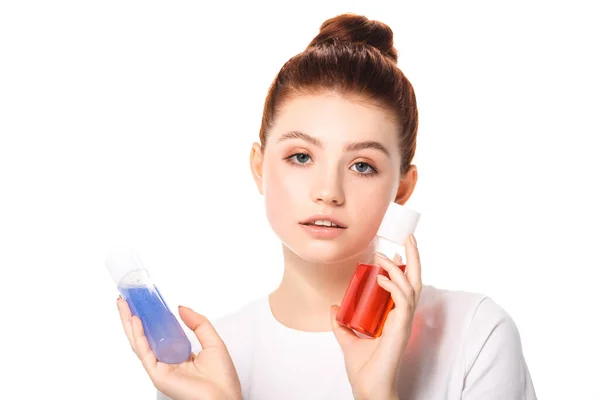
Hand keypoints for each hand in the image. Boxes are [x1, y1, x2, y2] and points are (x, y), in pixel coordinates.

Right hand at [117, 298, 241, 399]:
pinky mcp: (158, 375)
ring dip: (129, 322)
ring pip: (139, 342)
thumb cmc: (222, 379)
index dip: (151, 317)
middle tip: (126, 299)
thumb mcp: (213, 342)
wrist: (224, 399)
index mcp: (179, 355)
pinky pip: (144, 352)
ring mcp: (160, 368)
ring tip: (124, 304)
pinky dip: (138, 336)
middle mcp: (167, 361)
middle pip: (145, 336)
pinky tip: (135, 321)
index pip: (160, 333)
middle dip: (133, 317)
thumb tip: (181, 308)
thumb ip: (198, 323)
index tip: (145, 301)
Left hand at [330, 234, 421, 399]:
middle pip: (415, 280)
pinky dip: (393, 286)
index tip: (397, 250)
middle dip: (414, 257)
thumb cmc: (364, 369)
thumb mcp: (348, 339)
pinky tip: (380, 278)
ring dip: (398, 268)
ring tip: (384, 255)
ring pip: (411, 286)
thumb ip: (340, 323)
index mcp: (395, 317)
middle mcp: (403, 317)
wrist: (367, 388)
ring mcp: (404, 322)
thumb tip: (332, 307)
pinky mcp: (401, 329)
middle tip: (409, 236)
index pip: (405, 285)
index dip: (404, 267)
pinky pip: (403, 301)